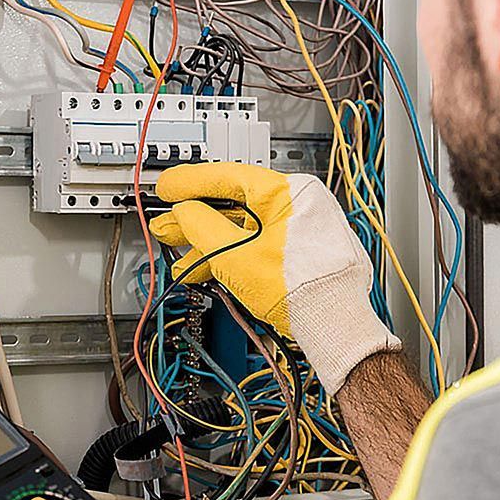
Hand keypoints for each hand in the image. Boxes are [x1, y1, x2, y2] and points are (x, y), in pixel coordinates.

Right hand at [150, 163, 399, 391]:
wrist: (332, 324)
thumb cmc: (300, 289)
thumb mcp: (234, 254)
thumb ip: (201, 227)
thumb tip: (182, 213)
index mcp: (288, 191)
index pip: (228, 176)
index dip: (190, 183)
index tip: (168, 187)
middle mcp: (297, 203)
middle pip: (233, 205)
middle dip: (195, 220)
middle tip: (167, 226)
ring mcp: (301, 228)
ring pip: (243, 229)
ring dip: (208, 243)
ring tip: (181, 256)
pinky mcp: (300, 251)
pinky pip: (257, 244)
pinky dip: (232, 254)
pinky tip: (208, 267)